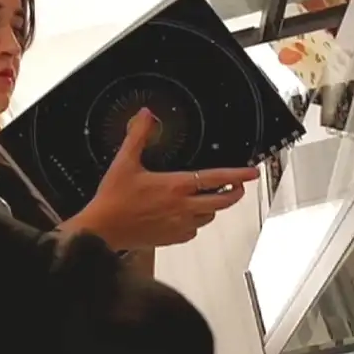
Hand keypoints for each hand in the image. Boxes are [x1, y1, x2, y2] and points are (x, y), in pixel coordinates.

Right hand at [64, 107, 259, 249]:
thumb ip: (138, 135)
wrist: (101, 229)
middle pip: (222, 202)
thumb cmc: (113, 199)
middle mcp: (182, 207)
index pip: (216, 179)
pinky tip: (187, 217)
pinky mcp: (171, 238)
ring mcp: (179, 225)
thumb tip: (145, 115)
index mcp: (175, 186)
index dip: (238, 174)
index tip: (252, 172)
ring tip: (210, 199)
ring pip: (209, 216)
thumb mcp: (124, 161)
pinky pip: (193, 232)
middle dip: (235, 193)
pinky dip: (196, 223)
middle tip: (238, 186)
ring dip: (213, 207)